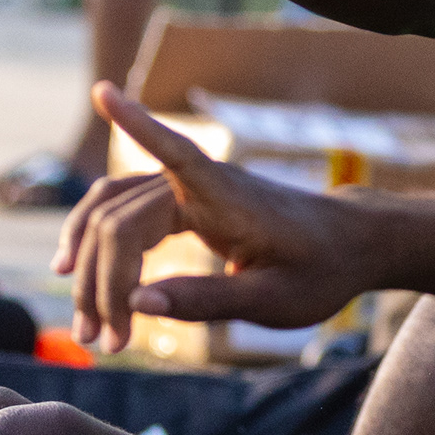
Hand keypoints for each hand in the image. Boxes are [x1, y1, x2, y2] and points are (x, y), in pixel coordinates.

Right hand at [53, 82, 377, 352]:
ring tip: (85, 329)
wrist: (348, 245)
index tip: (103, 90)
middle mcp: (202, 183)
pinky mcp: (184, 205)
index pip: (175, 151)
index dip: (137, 125)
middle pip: (119, 219)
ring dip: (91, 265)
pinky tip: (86, 278)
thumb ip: (208, 301)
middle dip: (99, 282)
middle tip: (99, 343)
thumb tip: (138, 304)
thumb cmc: (320, 269)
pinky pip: (125, 217)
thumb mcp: (273, 300)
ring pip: (112, 214)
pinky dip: (102, 248)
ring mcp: (189, 190)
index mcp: (228, 197)